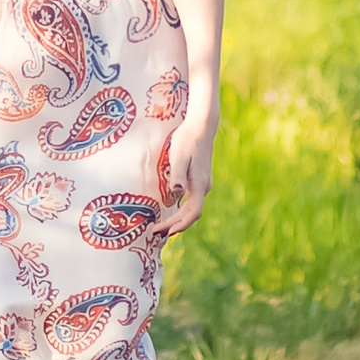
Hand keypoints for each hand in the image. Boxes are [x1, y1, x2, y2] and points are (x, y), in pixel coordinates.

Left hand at [160, 110, 216, 235]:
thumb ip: (177, 175)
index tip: (166, 232)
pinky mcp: (200, 179)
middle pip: (191, 214)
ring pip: (191, 208)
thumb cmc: (187, 139)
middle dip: (174, 225)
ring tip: (161, 228)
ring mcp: (203, 184)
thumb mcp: (179, 156)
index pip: (193, 213)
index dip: (180, 225)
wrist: (202, 126)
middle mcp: (204, 187)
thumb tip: (176, 194)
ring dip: (177, 219)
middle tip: (155, 233)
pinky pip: (191, 201)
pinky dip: (181, 210)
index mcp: (199, 184)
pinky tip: (171, 211)